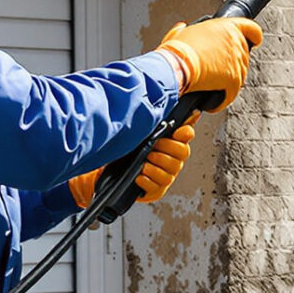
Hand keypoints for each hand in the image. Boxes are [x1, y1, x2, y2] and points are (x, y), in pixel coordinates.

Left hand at [67, 118, 195, 206]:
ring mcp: (165, 175)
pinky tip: (140, 176)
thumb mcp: (138, 130)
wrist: (106, 170)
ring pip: (171, 171)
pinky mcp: (156, 190)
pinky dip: (148, 181)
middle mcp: (172, 158)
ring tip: (144, 163)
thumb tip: (164, 101)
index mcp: (171, 141)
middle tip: (153, 148)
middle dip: (167, 149)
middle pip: (182, 152)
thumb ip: (154, 117)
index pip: (187, 134)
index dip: (186, 132)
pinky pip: (158, 187)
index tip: (178, 131)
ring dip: (157, 166)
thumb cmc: (125, 148)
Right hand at [154, 16, 262, 108]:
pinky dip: (222, 99)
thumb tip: (182, 29)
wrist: (177, 66)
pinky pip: (231, 93)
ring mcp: (237, 62)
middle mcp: (236, 42)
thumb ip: (187, 31)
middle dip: (232, 64)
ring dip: (226, 82)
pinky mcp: (234, 80)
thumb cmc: (177, 51)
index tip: (255, 41)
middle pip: (243, 56)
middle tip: (216, 70)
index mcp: (226, 27)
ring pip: (239, 76)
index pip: (252, 29)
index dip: (254, 36)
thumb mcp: (180, 33)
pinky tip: (211, 101)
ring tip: (209, 85)